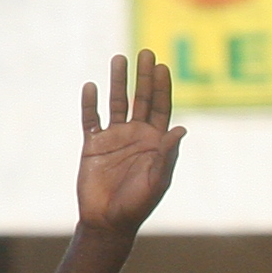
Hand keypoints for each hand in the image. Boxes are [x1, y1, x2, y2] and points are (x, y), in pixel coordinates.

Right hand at [77, 50, 185, 237]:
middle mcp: (137, 136)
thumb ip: (167, 156)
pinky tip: (91, 86)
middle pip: (141, 99)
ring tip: (119, 58)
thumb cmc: (137, 205)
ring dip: (117, 82)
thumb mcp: (157, 181)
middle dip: (143, 76)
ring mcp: (114, 138)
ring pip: (116, 103)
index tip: (162, 66)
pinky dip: (90, 103)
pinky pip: (91, 119)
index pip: (162, 108)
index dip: (162, 87)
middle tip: (145, 51)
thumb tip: (181, 129)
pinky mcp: (92, 145)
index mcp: (156, 143)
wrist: (108, 221)